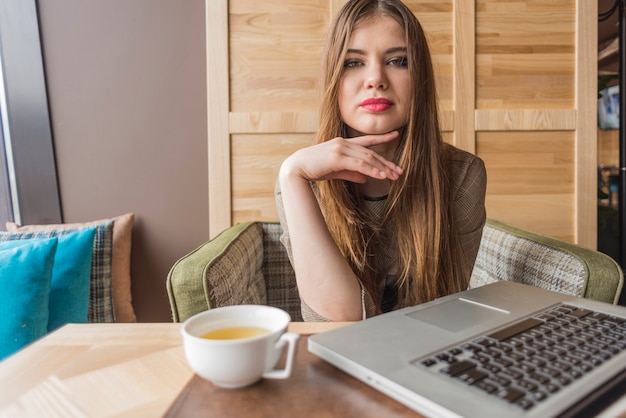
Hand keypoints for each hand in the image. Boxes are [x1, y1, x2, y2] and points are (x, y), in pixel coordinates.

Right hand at [282, 131, 402, 182]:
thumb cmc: (313, 169)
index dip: (382, 137)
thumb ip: (351, 173)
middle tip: (399, 171)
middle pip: (370, 152)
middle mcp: (343, 143)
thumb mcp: (335, 171)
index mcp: (343, 144)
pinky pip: (359, 164)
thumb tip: (365, 179)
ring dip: (382, 168)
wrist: (296, 168)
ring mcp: (340, 148)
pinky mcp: (337, 157)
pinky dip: (372, 170)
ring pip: (367, 158)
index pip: (366, 140)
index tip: (395, 134)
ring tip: (393, 176)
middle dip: (386, 162)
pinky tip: (381, 176)